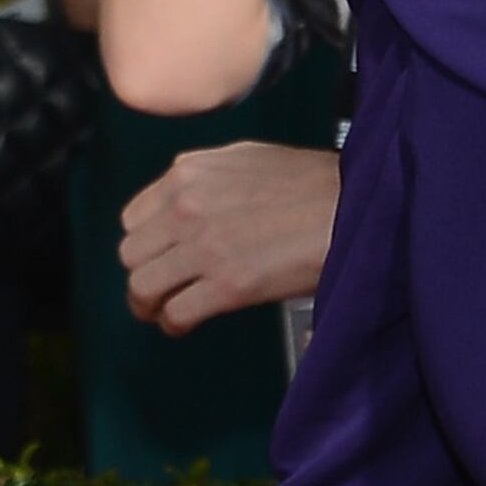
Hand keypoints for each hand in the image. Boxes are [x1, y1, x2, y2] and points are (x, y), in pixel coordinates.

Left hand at [122, 138, 340, 330]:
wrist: (353, 207)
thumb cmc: (313, 184)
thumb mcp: (247, 159)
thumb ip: (207, 177)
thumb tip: (190, 198)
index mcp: (187, 173)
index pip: (133, 218)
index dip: (146, 244)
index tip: (159, 259)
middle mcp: (185, 206)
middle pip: (131, 255)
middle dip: (144, 275)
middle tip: (159, 291)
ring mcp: (203, 247)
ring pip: (143, 286)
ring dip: (150, 305)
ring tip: (165, 312)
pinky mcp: (225, 285)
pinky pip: (175, 313)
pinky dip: (174, 324)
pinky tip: (185, 325)